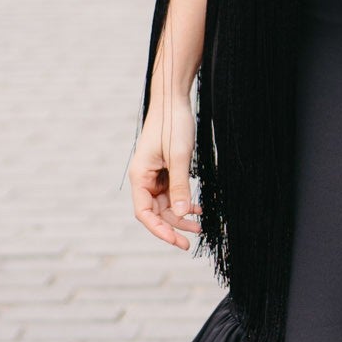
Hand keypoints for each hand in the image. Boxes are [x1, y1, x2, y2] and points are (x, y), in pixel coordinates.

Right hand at [128, 96, 201, 247]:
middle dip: (174, 226)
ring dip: (181, 215)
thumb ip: (180, 187)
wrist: (174, 100)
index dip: (159, 230)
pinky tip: (199, 208)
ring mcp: (155, 175)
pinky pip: (173, 193)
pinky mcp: (165, 170)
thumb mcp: (178, 157)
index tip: (178, 241)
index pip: (144, 213)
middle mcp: (144, 178)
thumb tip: (180, 215)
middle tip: (193, 239)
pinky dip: (184, 202)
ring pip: (166, 205)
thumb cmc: (173, 124)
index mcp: (140, 176)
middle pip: (156, 212)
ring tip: (201, 226)